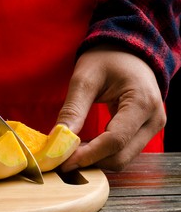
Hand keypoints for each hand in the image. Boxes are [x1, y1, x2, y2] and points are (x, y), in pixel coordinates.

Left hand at [57, 45, 165, 171]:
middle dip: (90, 162)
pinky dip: (102, 154)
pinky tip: (83, 147)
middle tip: (62, 160)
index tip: (63, 162)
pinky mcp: (144, 131)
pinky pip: (123, 152)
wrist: (127, 50)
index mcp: (142, 103)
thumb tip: (57, 141)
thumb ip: (73, 111)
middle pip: (120, 157)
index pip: (115, 141)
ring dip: (95, 160)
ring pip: (122, 159)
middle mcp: (154, 120)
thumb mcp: (84, 79)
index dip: (87, 155)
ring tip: (71, 152)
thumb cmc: (106, 58)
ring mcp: (152, 127)